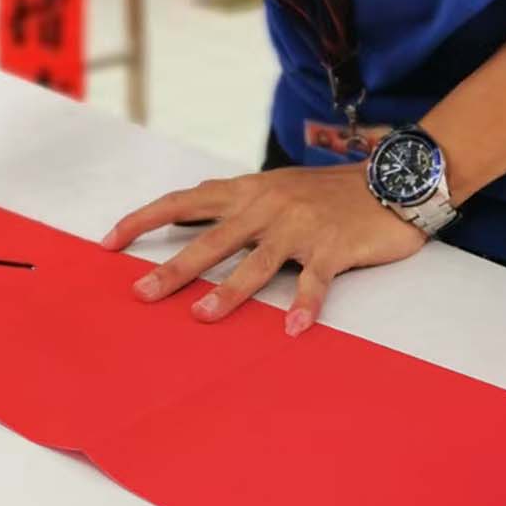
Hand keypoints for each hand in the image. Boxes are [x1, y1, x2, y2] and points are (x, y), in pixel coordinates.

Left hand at [102, 162, 426, 334]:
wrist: (396, 178)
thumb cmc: (336, 190)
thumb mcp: (281, 187)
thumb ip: (243, 203)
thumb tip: (199, 218)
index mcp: (250, 190)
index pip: (185, 201)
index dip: (144, 219)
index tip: (109, 242)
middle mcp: (269, 206)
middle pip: (211, 239)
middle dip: (174, 268)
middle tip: (142, 294)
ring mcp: (301, 227)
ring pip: (256, 262)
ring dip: (229, 291)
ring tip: (203, 316)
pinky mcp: (334, 247)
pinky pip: (315, 280)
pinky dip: (305, 304)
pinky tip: (294, 327)